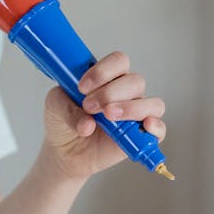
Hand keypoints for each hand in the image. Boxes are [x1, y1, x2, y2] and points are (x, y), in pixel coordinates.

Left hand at [42, 50, 166, 180]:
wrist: (64, 152)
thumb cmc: (62, 122)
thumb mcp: (54, 108)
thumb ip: (67, 109)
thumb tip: (88, 124)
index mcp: (107, 78)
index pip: (119, 61)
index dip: (103, 71)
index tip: (82, 87)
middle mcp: (125, 92)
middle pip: (135, 81)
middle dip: (111, 92)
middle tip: (89, 106)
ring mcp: (136, 113)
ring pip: (152, 103)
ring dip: (131, 108)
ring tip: (109, 116)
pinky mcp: (142, 136)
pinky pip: (159, 128)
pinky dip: (155, 127)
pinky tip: (143, 127)